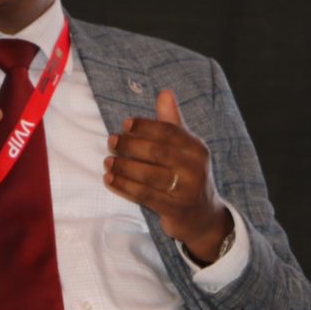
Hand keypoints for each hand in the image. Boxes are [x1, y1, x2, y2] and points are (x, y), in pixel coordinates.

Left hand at [104, 89, 232, 263]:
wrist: (203, 216)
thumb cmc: (187, 175)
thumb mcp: (185, 149)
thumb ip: (172, 123)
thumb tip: (165, 93)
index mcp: (196, 149)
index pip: (170, 132)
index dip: (146, 126)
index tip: (125, 124)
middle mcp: (194, 168)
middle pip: (158, 152)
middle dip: (131, 145)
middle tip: (111, 141)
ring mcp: (185, 190)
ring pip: (149, 175)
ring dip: (124, 167)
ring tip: (107, 161)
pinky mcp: (174, 209)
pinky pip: (144, 196)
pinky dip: (124, 186)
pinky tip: (110, 179)